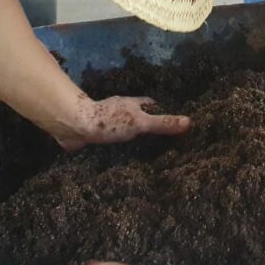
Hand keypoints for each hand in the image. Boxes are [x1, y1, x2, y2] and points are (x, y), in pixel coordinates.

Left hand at [52, 96, 191, 151]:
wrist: (75, 127)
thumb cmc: (111, 121)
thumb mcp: (141, 123)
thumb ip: (163, 123)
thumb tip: (189, 121)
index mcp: (132, 104)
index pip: (150, 105)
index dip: (160, 112)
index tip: (169, 123)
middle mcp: (119, 111)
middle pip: (136, 116)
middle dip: (145, 125)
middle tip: (158, 141)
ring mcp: (106, 122)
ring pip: (122, 128)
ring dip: (129, 138)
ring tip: (141, 154)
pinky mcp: (93, 135)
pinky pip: (108, 141)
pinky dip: (115, 148)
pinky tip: (118, 159)